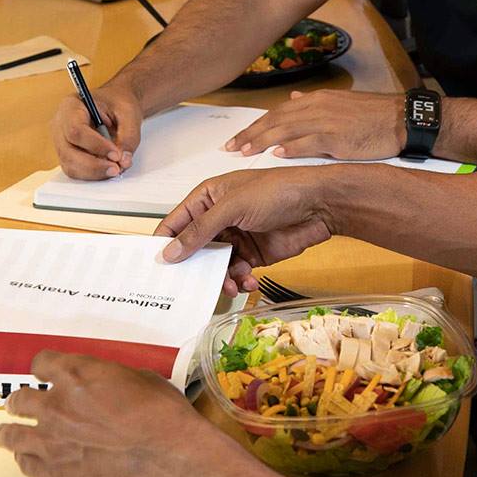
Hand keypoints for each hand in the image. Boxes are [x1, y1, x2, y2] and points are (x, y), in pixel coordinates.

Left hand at [0, 352, 209, 476]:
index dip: (43, 369)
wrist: (166, 462)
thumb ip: (113, 383)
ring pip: (12, 435)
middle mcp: (55, 406)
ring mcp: (50, 443)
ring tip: (5, 434)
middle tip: (18, 406)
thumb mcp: (142, 382)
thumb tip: (110, 390)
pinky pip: (26, 465)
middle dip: (19, 402)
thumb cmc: (162, 417)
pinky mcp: (53, 475)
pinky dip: (27, 460)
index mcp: (77, 375)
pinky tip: (29, 460)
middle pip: (19, 400)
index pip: (42, 363)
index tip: (43, 374)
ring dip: (9, 433)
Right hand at [51, 80, 142, 178]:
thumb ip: (129, 136)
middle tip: (117, 168)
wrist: (115, 104)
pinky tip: (107, 169)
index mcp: (71, 106)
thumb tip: (124, 161)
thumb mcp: (129, 113)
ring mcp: (61, 142)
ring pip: (70, 165)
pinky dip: (93, 174)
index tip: (116, 154)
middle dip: (94, 165)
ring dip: (94, 172)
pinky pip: (76, 170)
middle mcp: (60, 125)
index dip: (95, 145)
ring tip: (115, 169)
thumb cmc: (117, 103)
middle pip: (68, 152)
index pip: (76, 130)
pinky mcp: (68, 155)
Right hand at [155, 167, 335, 294]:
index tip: (156, 267)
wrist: (319, 205)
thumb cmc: (278, 190)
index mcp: (208, 197)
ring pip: (215, 265)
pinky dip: (240, 280)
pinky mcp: (253, 254)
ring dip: (221, 278)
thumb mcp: (233, 207)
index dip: (165, 243)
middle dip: (195, 267)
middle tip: (192, 286)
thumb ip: (201, 230)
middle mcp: (219, 217)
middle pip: (194, 248)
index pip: (176, 222)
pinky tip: (249, 282)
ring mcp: (237, 236)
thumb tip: (171, 251)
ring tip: (231, 285)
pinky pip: (237, 272)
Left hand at [224, 90, 405, 159]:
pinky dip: (291, 148)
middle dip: (250, 135)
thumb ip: (315, 102)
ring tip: (243, 152)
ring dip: (262, 141)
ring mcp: (327, 121)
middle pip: (275, 120)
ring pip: (286, 130)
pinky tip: (276, 155)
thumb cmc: (375, 115)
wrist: (403, 119)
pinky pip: (309, 142)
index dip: (255, 126)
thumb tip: (293, 97)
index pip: (277, 112)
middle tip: (229, 148)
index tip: (237, 139)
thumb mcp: (341, 102)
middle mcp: (317, 107)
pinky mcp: (339, 138)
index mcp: (317, 99)